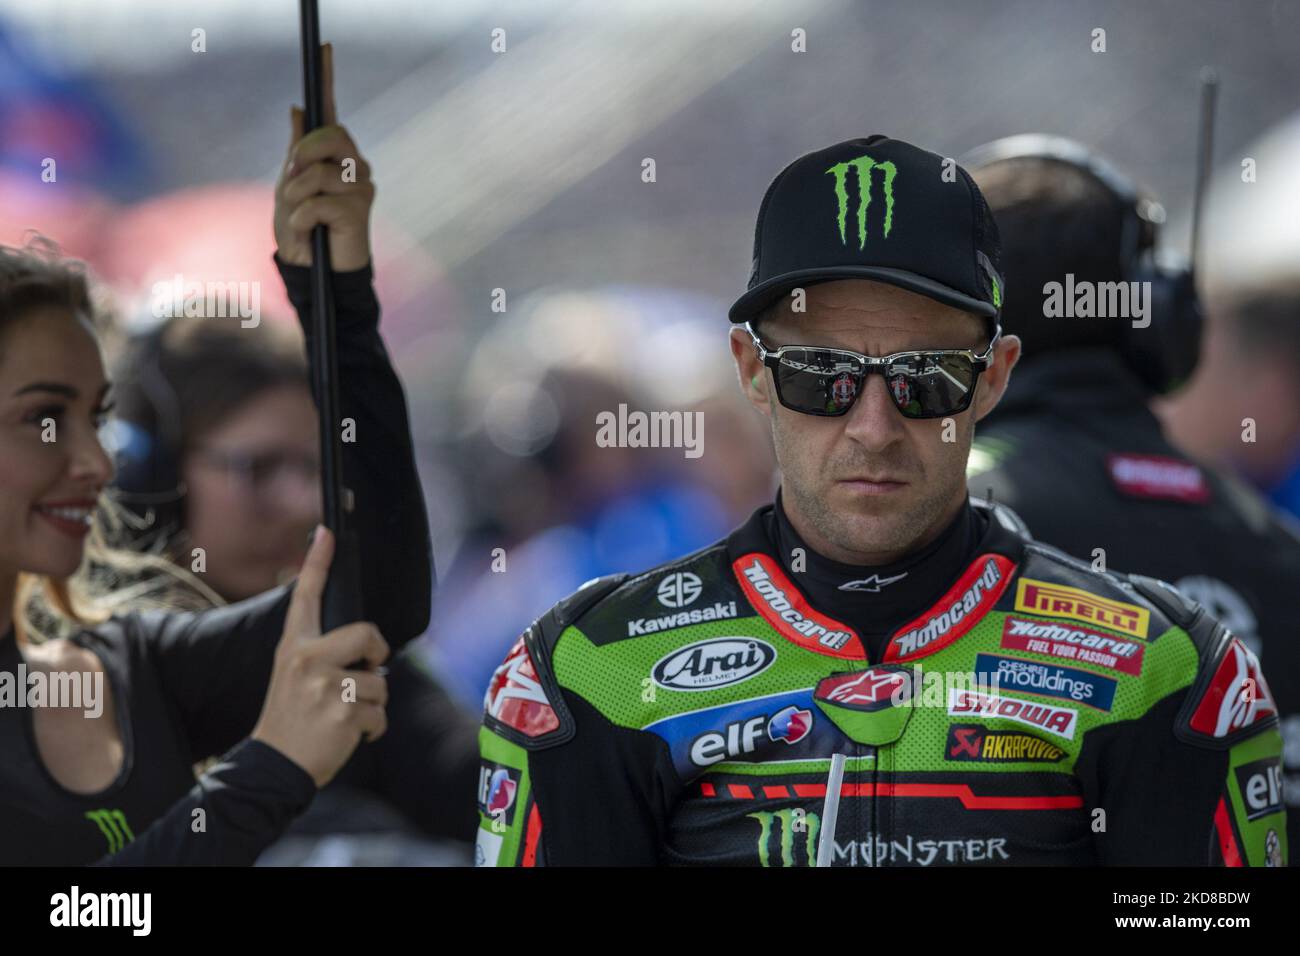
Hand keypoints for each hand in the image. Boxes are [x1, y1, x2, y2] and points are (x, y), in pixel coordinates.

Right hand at [251, 526, 388, 787]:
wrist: (273, 766)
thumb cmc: (291, 719)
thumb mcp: (293, 676)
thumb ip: (320, 654)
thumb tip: (364, 642)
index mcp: (294, 647)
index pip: (306, 596)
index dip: (318, 562)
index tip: (328, 531)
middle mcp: (307, 660)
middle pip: (368, 634)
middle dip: (378, 655)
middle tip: (367, 670)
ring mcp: (325, 686)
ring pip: (380, 683)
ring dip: (372, 706)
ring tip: (343, 718)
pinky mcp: (343, 713)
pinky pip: (381, 714)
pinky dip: (373, 730)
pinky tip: (350, 736)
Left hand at [274, 42, 374, 271]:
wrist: (314, 272)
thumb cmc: (303, 231)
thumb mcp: (290, 186)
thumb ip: (297, 151)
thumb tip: (298, 108)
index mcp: (335, 156)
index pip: (331, 112)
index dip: (328, 78)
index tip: (324, 47)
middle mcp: (354, 167)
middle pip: (329, 135)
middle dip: (302, 156)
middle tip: (291, 179)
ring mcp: (361, 188)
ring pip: (318, 172)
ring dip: (295, 196)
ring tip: (296, 218)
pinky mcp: (359, 212)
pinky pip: (318, 200)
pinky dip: (301, 217)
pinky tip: (307, 232)